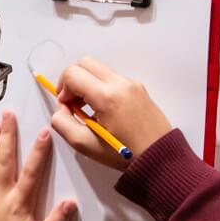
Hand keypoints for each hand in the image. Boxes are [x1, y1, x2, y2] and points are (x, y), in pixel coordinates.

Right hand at [50, 58, 172, 171]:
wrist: (159, 157)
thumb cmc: (125, 154)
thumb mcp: (85, 144)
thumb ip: (63, 124)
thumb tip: (60, 109)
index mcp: (107, 97)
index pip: (73, 74)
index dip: (62, 88)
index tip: (65, 105)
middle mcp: (120, 84)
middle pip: (85, 63)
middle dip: (72, 80)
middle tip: (72, 101)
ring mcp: (131, 83)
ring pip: (99, 69)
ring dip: (87, 83)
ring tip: (88, 108)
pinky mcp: (138, 87)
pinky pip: (112, 78)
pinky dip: (101, 87)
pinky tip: (103, 109)